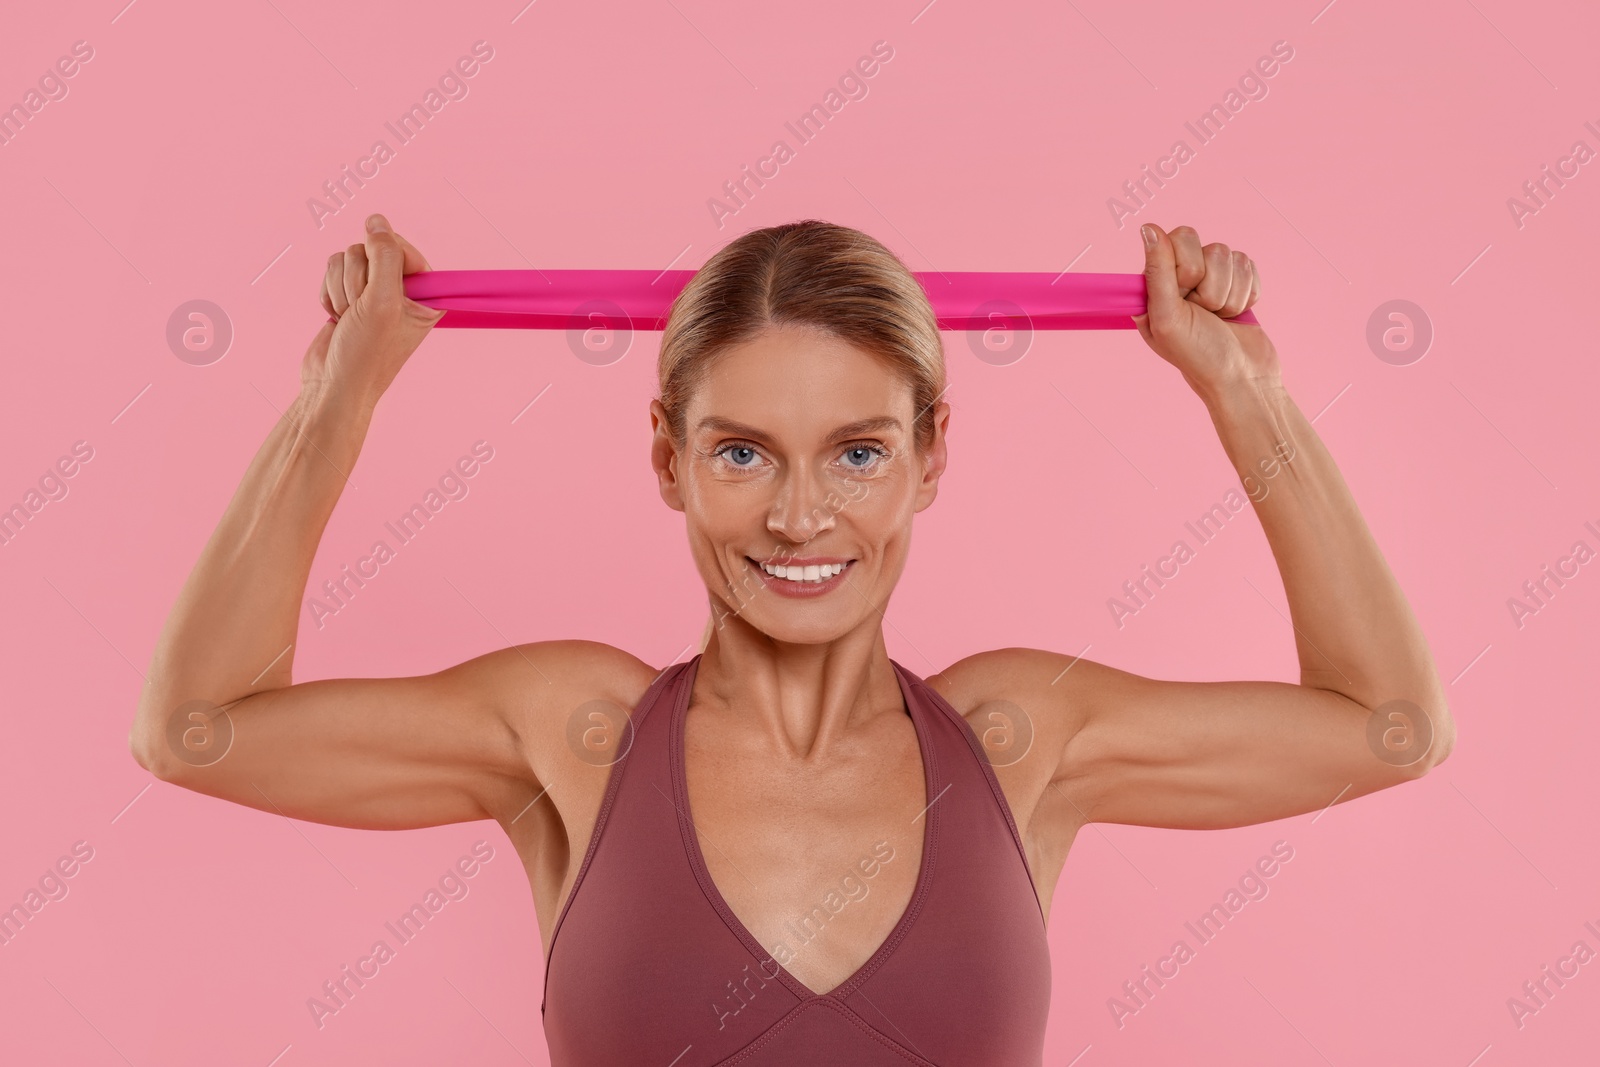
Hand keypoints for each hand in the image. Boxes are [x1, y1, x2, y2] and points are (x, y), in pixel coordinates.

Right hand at [300, 213, 445, 407]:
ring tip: (349, 317)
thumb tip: (376, 220)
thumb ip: (384, 256)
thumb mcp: (382, 302)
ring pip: (349, 256)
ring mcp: (373, 291)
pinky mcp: (348, 294)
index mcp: (427, 295)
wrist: (332, 385)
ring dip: (342, 287)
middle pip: (372, 248)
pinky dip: (329, 291)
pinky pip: (333, 269)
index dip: (384, 260)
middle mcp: (403, 290)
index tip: (379, 287)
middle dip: (358, 278)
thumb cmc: (365, 354)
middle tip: (361, 308)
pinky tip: (336, 316)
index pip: (404, 248)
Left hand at [1132, 223, 1280, 403]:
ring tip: (1220, 317)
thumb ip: (1157, 271)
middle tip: (1204, 310)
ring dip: (1229, 292)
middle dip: (1210, 282)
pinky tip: (1237, 314)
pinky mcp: (1237, 282)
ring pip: (1228, 254)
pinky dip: (1246, 292)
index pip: (1174, 240)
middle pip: (1203, 243)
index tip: (1186, 295)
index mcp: (1155, 285)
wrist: (1244, 378)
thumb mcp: (1169, 316)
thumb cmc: (1200, 355)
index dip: (1186, 267)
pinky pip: (1248, 264)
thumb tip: (1147, 227)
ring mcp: (1210, 279)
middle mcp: (1179, 279)